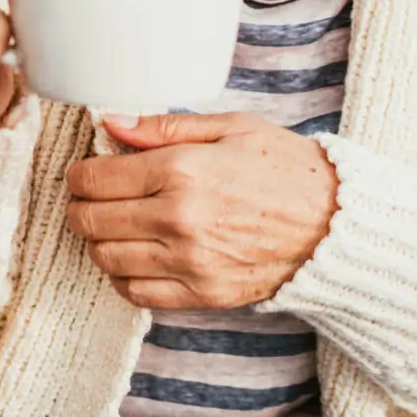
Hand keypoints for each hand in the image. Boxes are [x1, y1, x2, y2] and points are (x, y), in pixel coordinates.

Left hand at [64, 112, 339, 309]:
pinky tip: (133, 257)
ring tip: (109, 226)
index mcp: (182, 171)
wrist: (338, 225)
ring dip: (97, 242)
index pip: (96, 179)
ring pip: (107, 259)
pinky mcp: (204, 294)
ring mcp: (190, 262)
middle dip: (78, 207)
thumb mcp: (229, 127)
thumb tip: (110, 121)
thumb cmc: (286, 168)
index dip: (77, 175)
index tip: (81, 173)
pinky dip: (123, 277)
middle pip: (92, 221)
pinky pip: (138, 294)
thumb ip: (163, 125)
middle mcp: (179, 219)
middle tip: (86, 198)